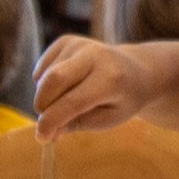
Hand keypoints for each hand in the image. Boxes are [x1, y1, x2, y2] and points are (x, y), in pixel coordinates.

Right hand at [35, 35, 178, 131]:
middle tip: (47, 122)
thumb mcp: (108, 119)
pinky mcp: (67, 40)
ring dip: (46, 96)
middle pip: (53, 80)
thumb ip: (77, 124)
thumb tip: (46, 131)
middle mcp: (95, 55)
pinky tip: (65, 86)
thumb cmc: (123, 100)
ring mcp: (80, 44)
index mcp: (111, 78)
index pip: (73, 101)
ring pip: (45, 75)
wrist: (137, 71)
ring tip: (66, 103)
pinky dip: (44, 82)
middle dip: (43, 105)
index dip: (52, 121)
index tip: (41, 137)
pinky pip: (43, 66)